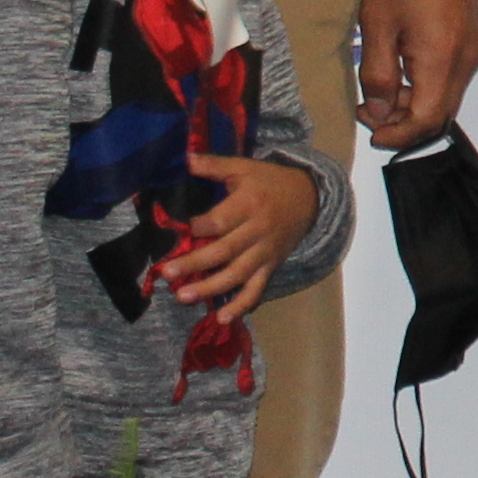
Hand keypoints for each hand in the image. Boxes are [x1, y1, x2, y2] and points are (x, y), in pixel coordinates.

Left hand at [158, 148, 318, 325]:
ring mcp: (265, 252)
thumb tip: (184, 158)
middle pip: (224, 251)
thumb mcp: (245, 168)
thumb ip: (214, 165)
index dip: (194, 229)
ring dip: (210, 288)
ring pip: (238, 274)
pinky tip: (222, 319)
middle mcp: (258, 231)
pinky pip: (257, 289)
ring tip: (183, 296)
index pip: (219, 221)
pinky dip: (241, 306)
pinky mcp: (271, 266)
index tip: (170, 235)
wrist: (310, 197)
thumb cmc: (270, 182)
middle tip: (167, 273)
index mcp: (250, 204)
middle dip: (194, 263)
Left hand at [356, 0, 477, 146]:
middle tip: (369, 108)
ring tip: (382, 86)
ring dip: (415, 103)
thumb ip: (378, 75)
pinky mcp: (474, 40)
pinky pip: (453, 78)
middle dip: (404, 122)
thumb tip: (380, 113)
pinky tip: (404, 68)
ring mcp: (474, 50)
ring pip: (447, 97)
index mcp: (442, 59)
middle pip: (440, 114)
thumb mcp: (376, 26)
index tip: (372, 133)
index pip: (426, 120)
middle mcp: (466, 60)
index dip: (398, 136)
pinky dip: (428, 85)